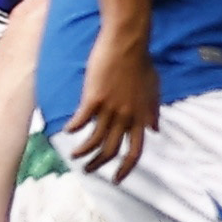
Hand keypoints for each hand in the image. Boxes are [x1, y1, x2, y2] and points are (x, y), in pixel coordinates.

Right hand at [69, 24, 159, 179]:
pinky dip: (72, 129)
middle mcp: (126, 117)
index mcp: (141, 116)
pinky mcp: (94, 98)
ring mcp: (110, 108)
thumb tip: (155, 129)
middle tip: (88, 170)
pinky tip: (66, 131)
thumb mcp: (153, 88)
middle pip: (111, 151)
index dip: (126, 168)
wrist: (128, 42)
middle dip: (98, 164)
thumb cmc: (140, 62)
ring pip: (94, 141)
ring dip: (82, 152)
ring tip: (74, 155)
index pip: (136, 151)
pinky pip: (80, 122)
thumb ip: (153, 111)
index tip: (117, 178)